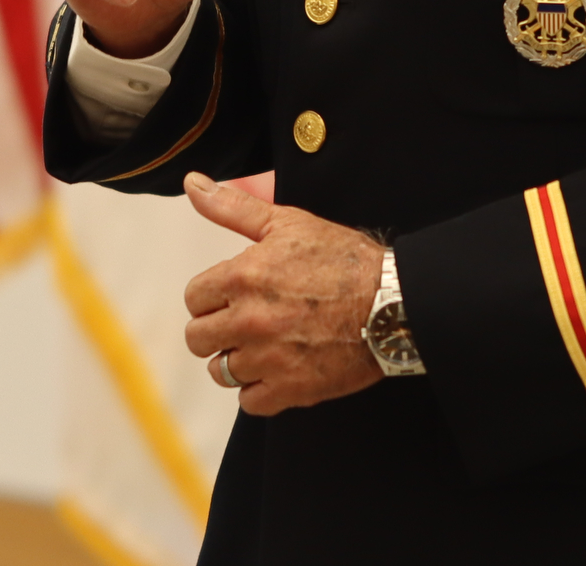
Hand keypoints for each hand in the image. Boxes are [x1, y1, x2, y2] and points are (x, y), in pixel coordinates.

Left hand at [180, 173, 384, 415]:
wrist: (393, 302)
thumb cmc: (343, 260)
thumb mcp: (286, 222)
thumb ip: (232, 207)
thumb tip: (193, 184)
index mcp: (241, 277)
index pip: (194, 299)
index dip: (214, 296)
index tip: (236, 296)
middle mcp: (247, 320)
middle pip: (198, 339)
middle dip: (218, 329)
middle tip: (247, 322)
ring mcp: (267, 359)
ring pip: (221, 371)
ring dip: (238, 360)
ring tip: (264, 346)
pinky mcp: (290, 389)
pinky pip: (249, 401)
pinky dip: (260, 389)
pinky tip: (279, 369)